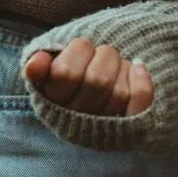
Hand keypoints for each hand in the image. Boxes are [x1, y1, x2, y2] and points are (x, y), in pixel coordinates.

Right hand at [23, 39, 153, 116]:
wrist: (93, 95)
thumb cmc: (70, 74)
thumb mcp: (49, 67)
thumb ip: (39, 65)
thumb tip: (35, 65)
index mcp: (52, 104)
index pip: (65, 73)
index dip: (78, 50)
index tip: (81, 48)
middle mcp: (77, 121)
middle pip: (97, 81)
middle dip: (103, 56)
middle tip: (100, 54)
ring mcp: (103, 127)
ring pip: (119, 92)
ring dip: (121, 67)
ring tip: (114, 65)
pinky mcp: (129, 128)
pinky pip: (139, 105)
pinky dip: (142, 82)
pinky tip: (138, 66)